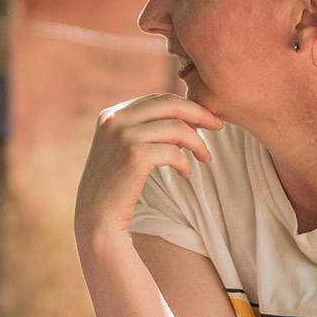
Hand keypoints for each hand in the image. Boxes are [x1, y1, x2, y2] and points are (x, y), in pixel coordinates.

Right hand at [74, 94, 223, 243]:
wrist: (97, 217)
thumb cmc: (116, 186)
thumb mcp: (123, 148)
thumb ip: (142, 129)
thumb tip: (184, 115)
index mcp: (112, 114)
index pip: (158, 99)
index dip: (186, 107)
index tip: (205, 120)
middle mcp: (115, 119)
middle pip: (170, 104)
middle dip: (200, 113)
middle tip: (218, 126)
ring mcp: (123, 136)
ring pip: (176, 128)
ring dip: (197, 143)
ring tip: (205, 157)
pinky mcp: (134, 156)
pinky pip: (174, 152)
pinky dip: (186, 163)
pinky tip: (186, 174)